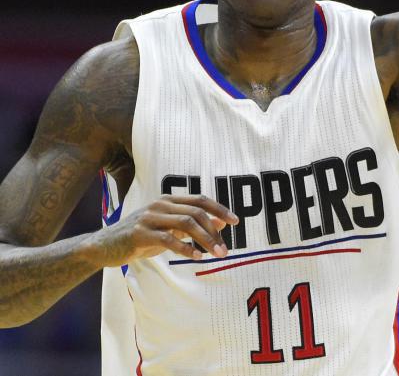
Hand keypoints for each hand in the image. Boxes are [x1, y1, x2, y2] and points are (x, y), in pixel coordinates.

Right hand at [91, 194, 238, 266]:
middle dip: (214, 231)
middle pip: (196, 212)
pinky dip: (185, 248)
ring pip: (186, 223)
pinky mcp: (140, 233)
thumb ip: (191, 224)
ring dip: (205, 240)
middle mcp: (160, 204)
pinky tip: (196, 257)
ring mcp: (149, 217)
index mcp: (168, 200)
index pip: (200, 200)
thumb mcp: (168, 229)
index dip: (219, 209)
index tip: (235, 222)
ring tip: (216, 254)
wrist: (104, 246)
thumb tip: (220, 223)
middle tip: (225, 249)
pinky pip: (168, 239)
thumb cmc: (141, 237)